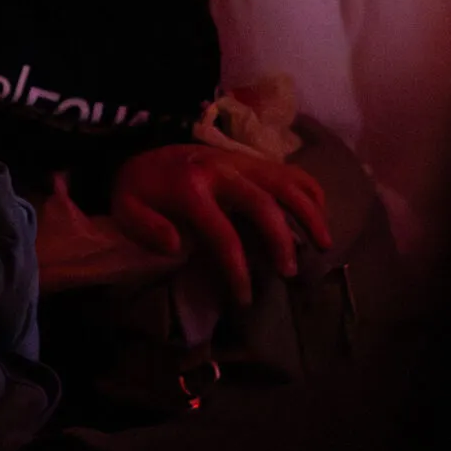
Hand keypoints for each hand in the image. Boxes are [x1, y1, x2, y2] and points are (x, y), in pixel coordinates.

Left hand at [108, 144, 331, 303]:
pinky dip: (309, 188)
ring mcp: (240, 161)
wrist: (143, 152)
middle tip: (290, 273)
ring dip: (309, 212)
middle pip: (262, 204)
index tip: (245, 298)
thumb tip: (175, 246)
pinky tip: (321, 212)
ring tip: (325, 244)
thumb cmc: (138, 190)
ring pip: (285, 182)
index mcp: (190, 188)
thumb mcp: (124, 209)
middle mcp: (221, 170)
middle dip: (281, 240)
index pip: (222, 233)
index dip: (237, 269)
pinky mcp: (251, 159)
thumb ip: (145, 227)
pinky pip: (288, 169)